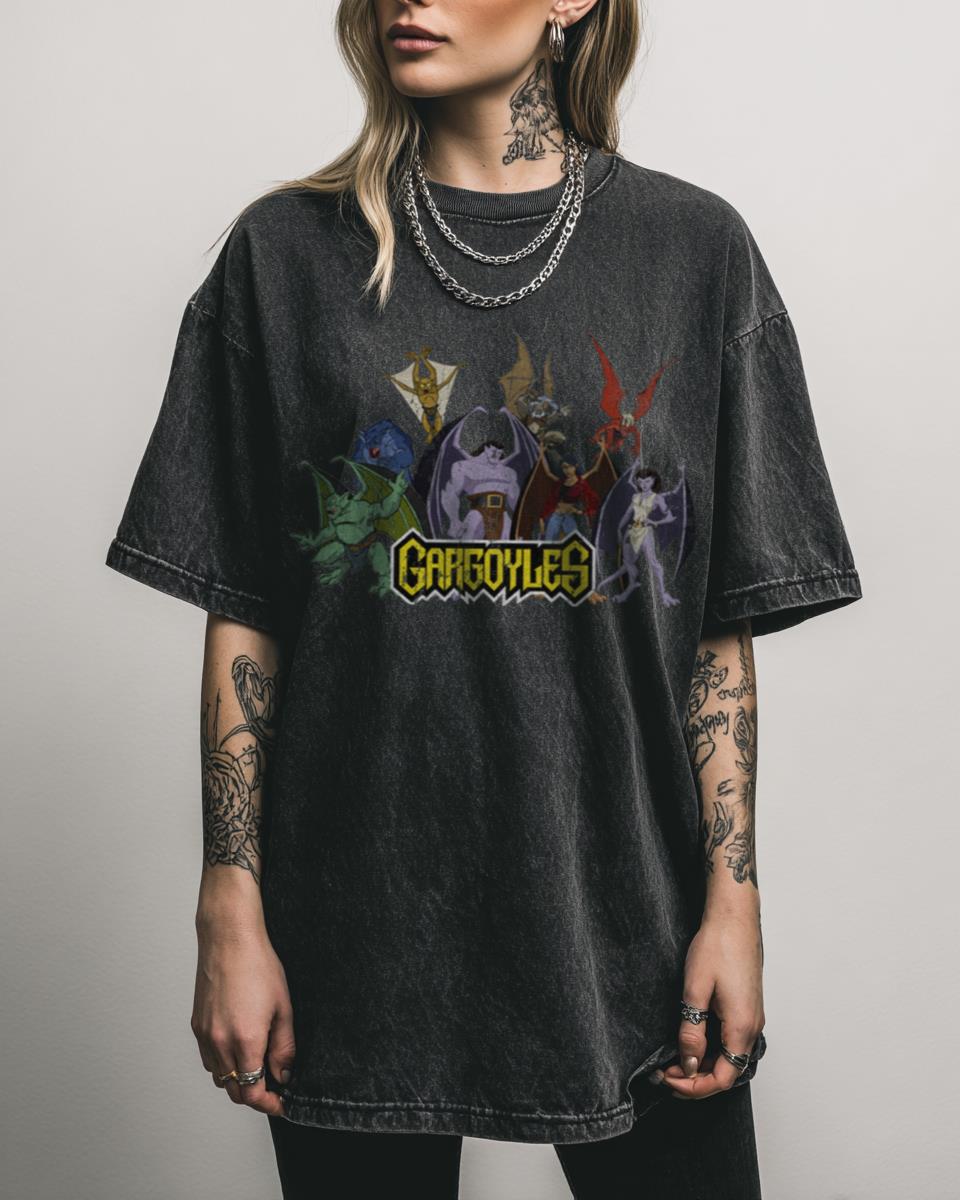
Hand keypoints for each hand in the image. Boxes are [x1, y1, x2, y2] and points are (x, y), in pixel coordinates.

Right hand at [191, 917, 295, 1116]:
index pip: (252, 1092)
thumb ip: (284, 1047)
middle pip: (234, 1091)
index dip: (268, 1104)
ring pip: (219, 1077)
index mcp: (245, 1040)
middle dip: (255, 1095)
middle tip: (274, 1088)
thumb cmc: (258, 966)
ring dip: (238, 1081)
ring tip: (258, 1066)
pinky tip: (238, 1050)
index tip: (281, 1103)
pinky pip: (208, 1059)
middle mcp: (220, 1043)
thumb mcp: (283, 1007)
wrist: (229, 939)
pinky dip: (223, 1065)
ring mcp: (205, 1035)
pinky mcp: (196, 1026)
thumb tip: (284, 1074)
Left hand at [659, 910, 763, 1099]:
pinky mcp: (747, 1008)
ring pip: (729, 1057)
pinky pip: (731, 1040)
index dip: (694, 1087)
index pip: (722, 1078)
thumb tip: (689, 1064)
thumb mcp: (695, 990)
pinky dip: (711, 1049)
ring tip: (673, 1059)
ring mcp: (752, 1017)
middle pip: (727, 1071)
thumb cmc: (717, 946)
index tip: (668, 1079)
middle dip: (695, 1079)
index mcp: (742, 1027)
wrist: (735, 918)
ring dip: (703, 1064)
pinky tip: (691, 1041)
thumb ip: (692, 1031)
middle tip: (664, 1072)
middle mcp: (753, 1027)